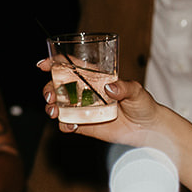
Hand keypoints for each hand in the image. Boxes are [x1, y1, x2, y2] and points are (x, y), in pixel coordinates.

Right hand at [39, 59, 159, 145]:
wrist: (148, 129)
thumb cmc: (143, 104)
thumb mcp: (137, 91)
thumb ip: (125, 87)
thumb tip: (110, 87)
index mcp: (95, 77)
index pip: (71, 66)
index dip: (55, 63)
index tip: (44, 64)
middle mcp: (85, 91)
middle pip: (58, 85)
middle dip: (49, 89)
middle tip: (51, 96)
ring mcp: (83, 108)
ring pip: (58, 105)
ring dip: (51, 107)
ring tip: (54, 111)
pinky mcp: (84, 125)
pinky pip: (67, 124)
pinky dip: (64, 125)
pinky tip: (70, 126)